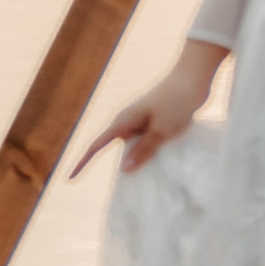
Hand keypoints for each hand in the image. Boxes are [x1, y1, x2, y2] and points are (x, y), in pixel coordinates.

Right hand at [73, 39, 222, 177]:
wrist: (194, 76)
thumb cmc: (177, 101)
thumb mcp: (162, 130)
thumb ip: (144, 150)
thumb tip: (123, 170)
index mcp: (124, 121)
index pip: (97, 145)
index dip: (83, 163)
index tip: (69, 179)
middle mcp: (128, 120)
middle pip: (116, 148)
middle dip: (122, 165)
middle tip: (131, 189)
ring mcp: (141, 120)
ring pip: (134, 146)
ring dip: (139, 158)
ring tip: (148, 178)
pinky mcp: (154, 120)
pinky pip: (146, 140)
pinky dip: (150, 151)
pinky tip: (160, 162)